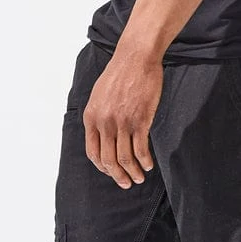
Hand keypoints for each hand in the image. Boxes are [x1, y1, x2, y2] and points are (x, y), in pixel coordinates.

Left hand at [82, 49, 161, 187]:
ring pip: (125, 159)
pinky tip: (149, 165)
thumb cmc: (119, 73)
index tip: (111, 172)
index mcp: (91, 117)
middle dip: (118, 176)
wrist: (136, 58)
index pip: (92, 153)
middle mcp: (104, 123)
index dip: (102, 167)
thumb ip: (98, 116)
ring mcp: (122, 123)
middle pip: (109, 160)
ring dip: (133, 172)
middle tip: (126, 183)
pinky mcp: (140, 120)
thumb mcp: (98, 95)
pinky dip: (145, 161)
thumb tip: (101, 135)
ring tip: (140, 178)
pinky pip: (141, 149)